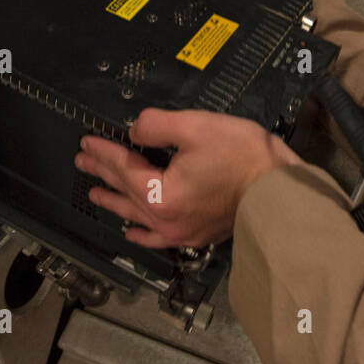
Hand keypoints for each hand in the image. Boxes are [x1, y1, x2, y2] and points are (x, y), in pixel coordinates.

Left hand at [74, 108, 301, 247]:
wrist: (280, 188)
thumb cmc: (244, 156)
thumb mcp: (197, 126)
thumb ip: (157, 125)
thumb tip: (135, 130)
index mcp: (162, 193)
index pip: (124, 168)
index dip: (104, 152)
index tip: (87, 142)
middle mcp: (166, 218)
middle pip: (126, 192)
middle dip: (103, 174)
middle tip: (83, 161)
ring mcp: (181, 231)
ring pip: (137, 215)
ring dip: (115, 202)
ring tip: (96, 192)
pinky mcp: (198, 234)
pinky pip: (159, 238)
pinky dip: (141, 233)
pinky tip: (132, 232)